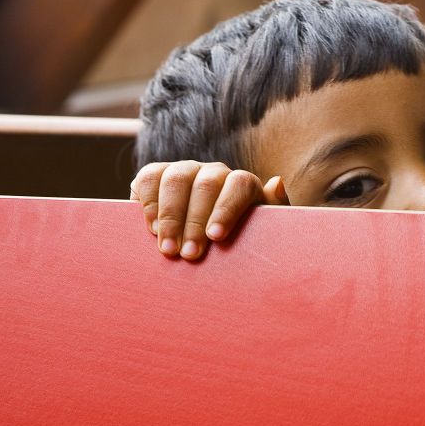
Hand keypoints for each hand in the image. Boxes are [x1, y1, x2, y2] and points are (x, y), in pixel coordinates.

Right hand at [130, 161, 288, 259]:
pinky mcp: (157, 175)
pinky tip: (153, 229)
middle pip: (205, 184)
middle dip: (195, 221)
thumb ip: (273, 210)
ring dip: (170, 216)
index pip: (239, 184)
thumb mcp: (260, 233)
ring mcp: (185, 171)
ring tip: (168, 249)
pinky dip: (148, 203)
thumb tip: (276, 182)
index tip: (216, 237)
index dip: (227, 209)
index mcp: (243, 184)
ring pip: (176, 179)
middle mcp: (214, 172)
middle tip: (189, 255)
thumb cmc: (238, 243)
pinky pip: (149, 178)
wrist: (206, 247)